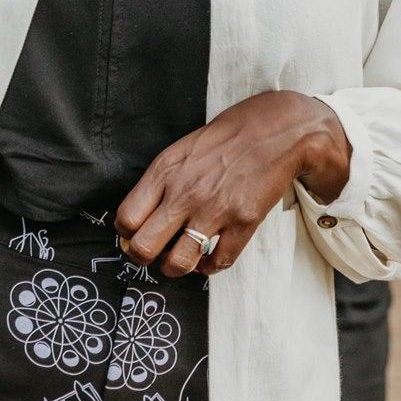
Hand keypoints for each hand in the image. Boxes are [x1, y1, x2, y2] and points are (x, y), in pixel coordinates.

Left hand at [115, 91, 351, 277]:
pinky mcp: (242, 223)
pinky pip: (218, 262)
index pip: (126, 219)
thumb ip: (160, 182)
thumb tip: (140, 218)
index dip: (127, 235)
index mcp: (165, 172)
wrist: (274, 132)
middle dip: (144, 258)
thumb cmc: (226, 139)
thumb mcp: (181, 150)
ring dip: (176, 268)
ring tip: (181, 260)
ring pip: (177, 264)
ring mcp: (214, 210)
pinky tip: (208, 258)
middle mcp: (184, 193)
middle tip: (154, 253)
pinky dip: (210, 267)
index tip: (135, 236)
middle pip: (143, 248)